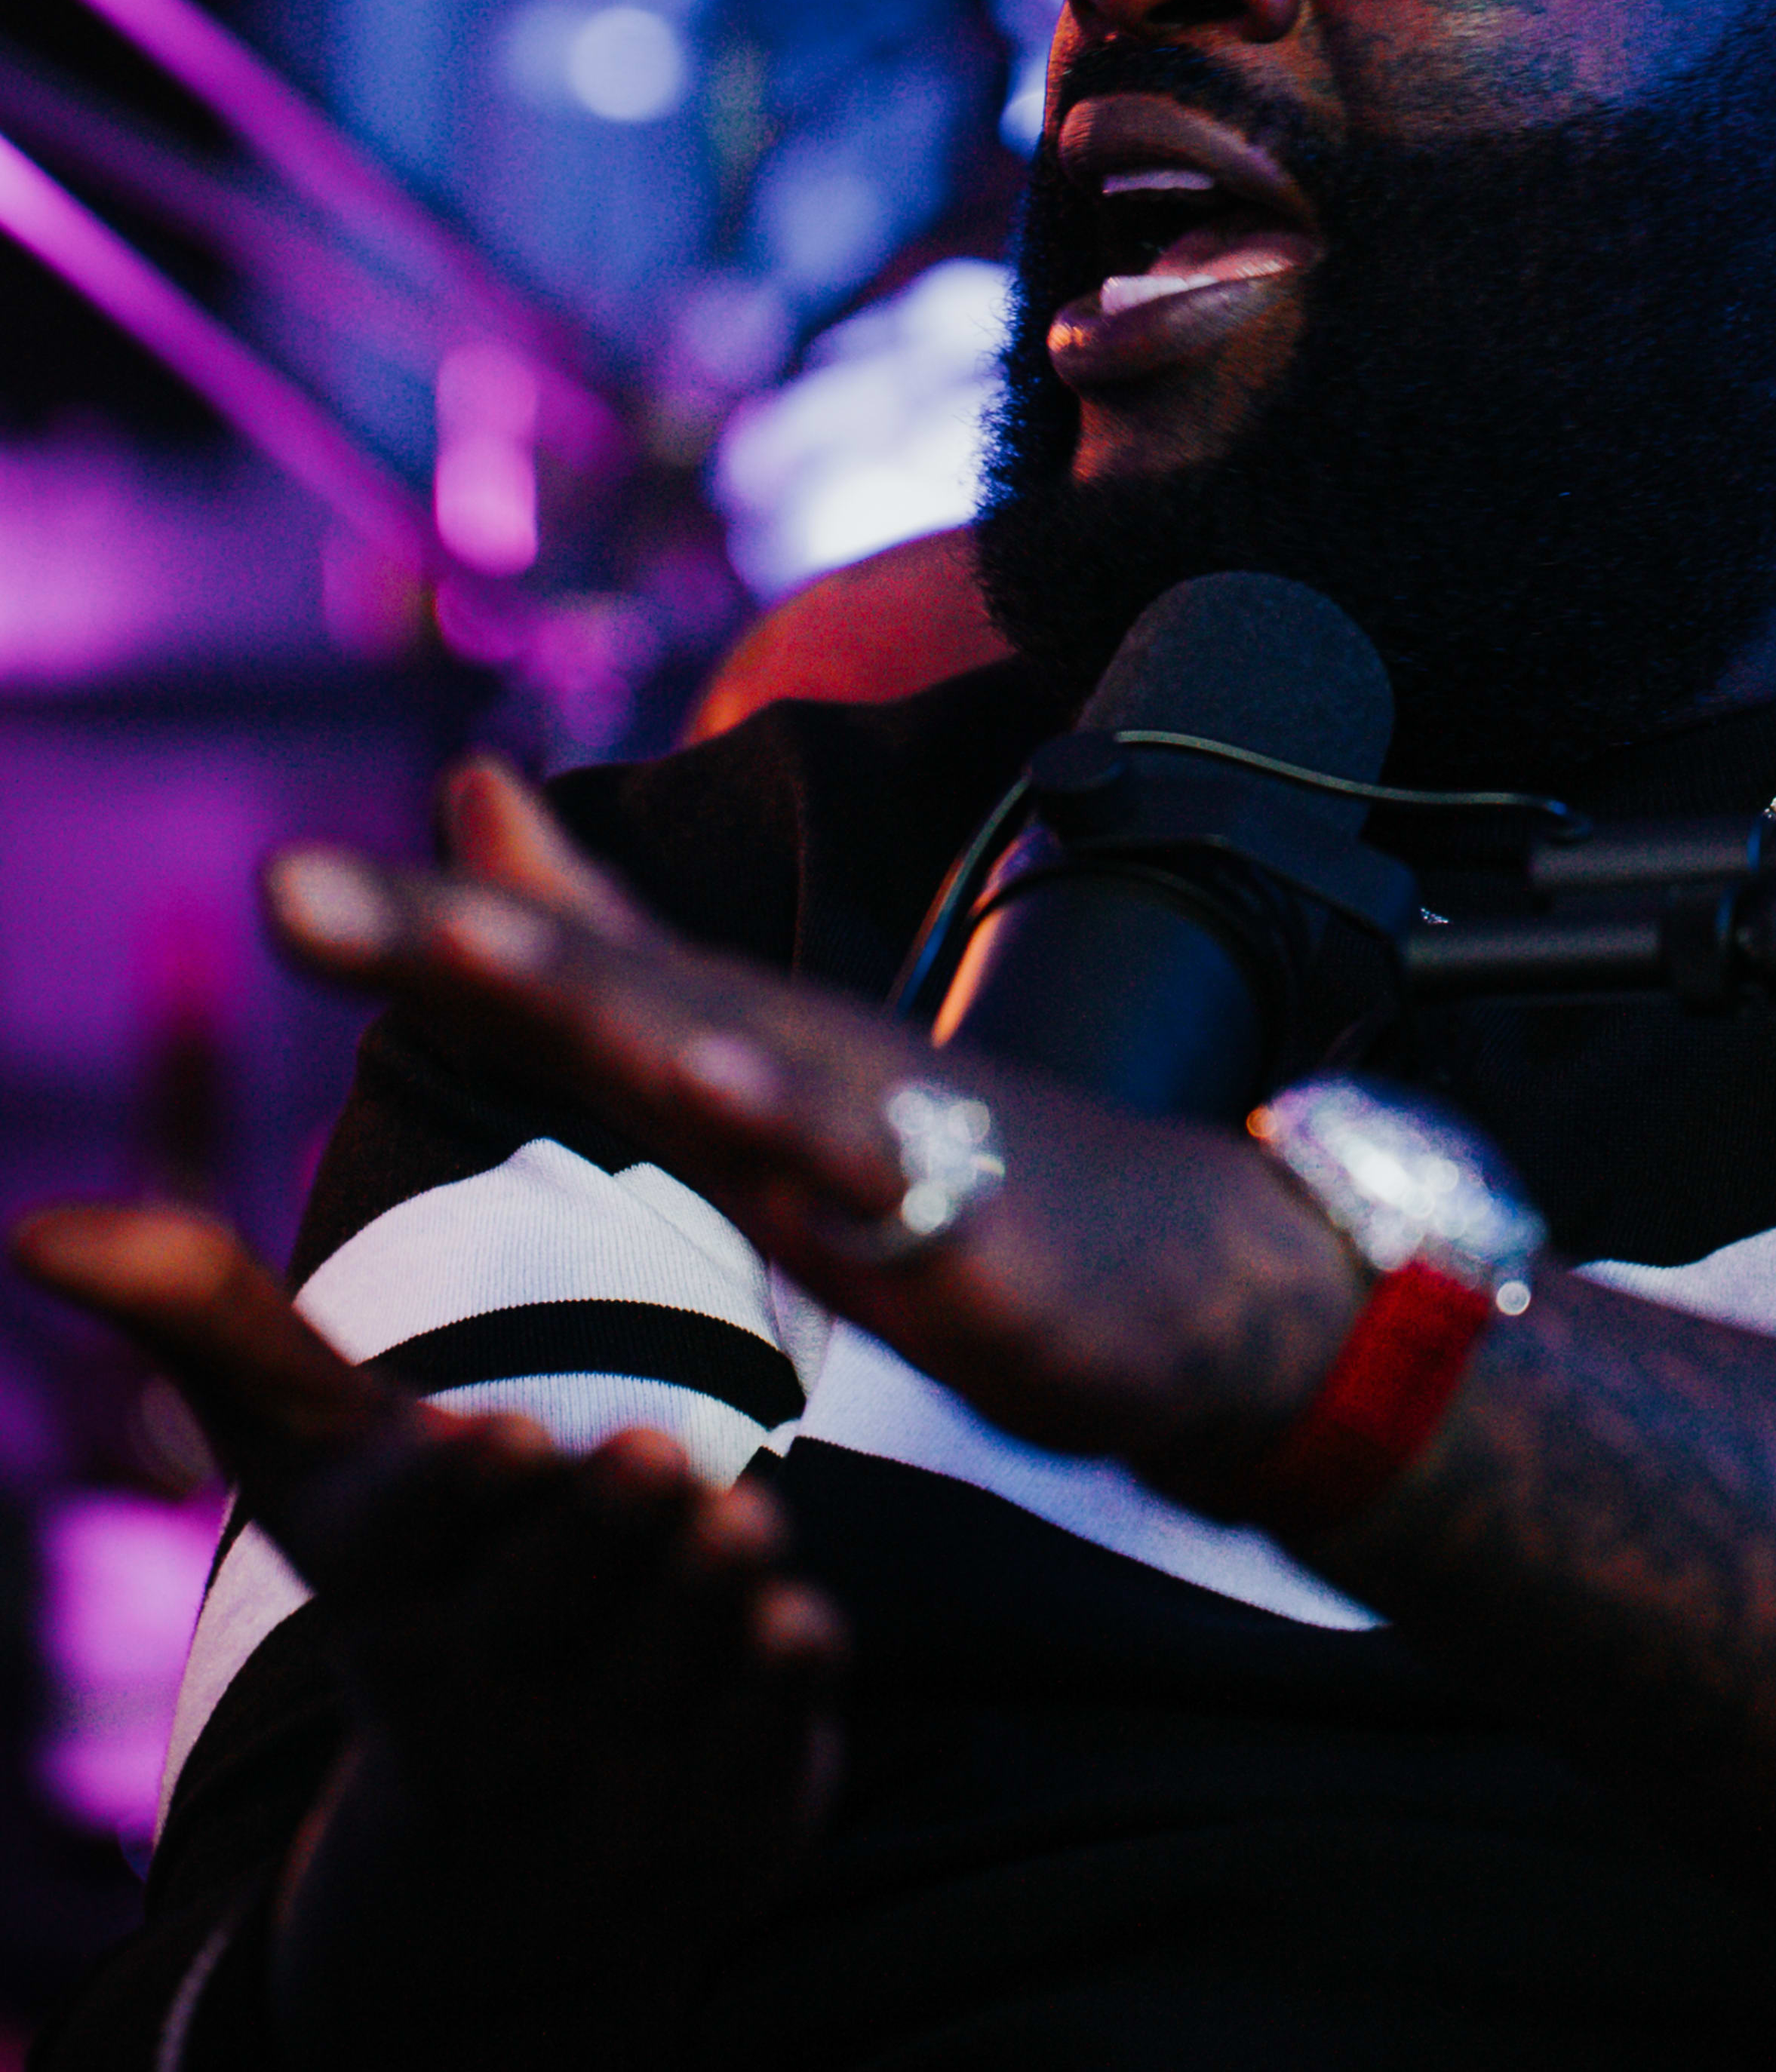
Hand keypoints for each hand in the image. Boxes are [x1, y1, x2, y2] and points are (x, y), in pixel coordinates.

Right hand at [11, 1196, 845, 1966]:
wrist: (515, 1873)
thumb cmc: (424, 1599)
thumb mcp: (326, 1476)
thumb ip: (213, 1331)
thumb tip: (37, 1224)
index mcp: (385, 1612)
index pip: (406, 1555)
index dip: (454, 1500)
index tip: (504, 1439)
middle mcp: (488, 1709)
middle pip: (551, 1605)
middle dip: (601, 1530)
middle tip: (654, 1457)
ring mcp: (609, 1779)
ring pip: (670, 1663)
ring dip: (709, 1592)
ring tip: (741, 1524)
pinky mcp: (723, 1821)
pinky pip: (764, 1743)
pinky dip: (782, 1684)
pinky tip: (797, 1626)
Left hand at [261, 759, 1359, 1505]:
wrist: (1200, 1280)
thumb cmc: (951, 1170)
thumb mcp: (750, 1072)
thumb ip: (607, 947)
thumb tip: (470, 792)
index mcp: (728, 1048)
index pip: (549, 975)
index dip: (412, 935)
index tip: (278, 888)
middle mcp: (790, 1066)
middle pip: (599, 992)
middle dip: (451, 944)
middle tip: (292, 895)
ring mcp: (883, 1142)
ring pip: (728, 1069)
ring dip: (603, 1014)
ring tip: (476, 960)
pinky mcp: (973, 1236)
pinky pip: (885, 1194)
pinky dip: (815, 1149)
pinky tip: (740, 1113)